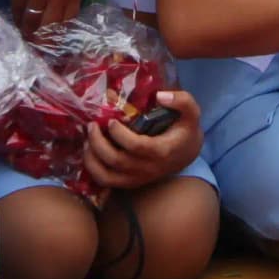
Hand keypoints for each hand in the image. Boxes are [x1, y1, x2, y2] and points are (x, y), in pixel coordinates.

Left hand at [81, 87, 199, 190]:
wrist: (186, 152)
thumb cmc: (185, 129)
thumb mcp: (191, 112)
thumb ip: (182, 101)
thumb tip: (160, 96)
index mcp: (162, 151)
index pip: (136, 146)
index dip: (119, 134)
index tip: (111, 121)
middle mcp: (149, 169)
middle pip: (116, 161)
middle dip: (98, 143)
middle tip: (91, 126)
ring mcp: (138, 178)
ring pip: (107, 176)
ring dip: (92, 158)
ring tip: (87, 140)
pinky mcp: (130, 182)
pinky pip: (106, 182)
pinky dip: (93, 169)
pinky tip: (90, 152)